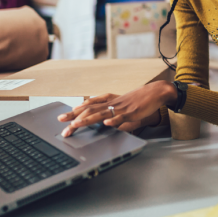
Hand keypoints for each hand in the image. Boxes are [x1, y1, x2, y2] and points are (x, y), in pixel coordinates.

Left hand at [57, 80, 176, 136]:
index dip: (75, 111)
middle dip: (75, 117)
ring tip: (76, 124)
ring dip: (88, 119)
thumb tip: (101, 118)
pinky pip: (122, 117)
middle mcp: (112, 103)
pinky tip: (106, 123)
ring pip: (102, 113)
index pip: (88, 105)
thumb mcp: (122, 104)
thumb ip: (112, 110)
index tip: (63, 117)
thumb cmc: (139, 99)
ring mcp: (122, 108)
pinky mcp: (132, 112)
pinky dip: (114, 120)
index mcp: (109, 101)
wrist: (155, 92)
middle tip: (62, 124)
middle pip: (90, 109)